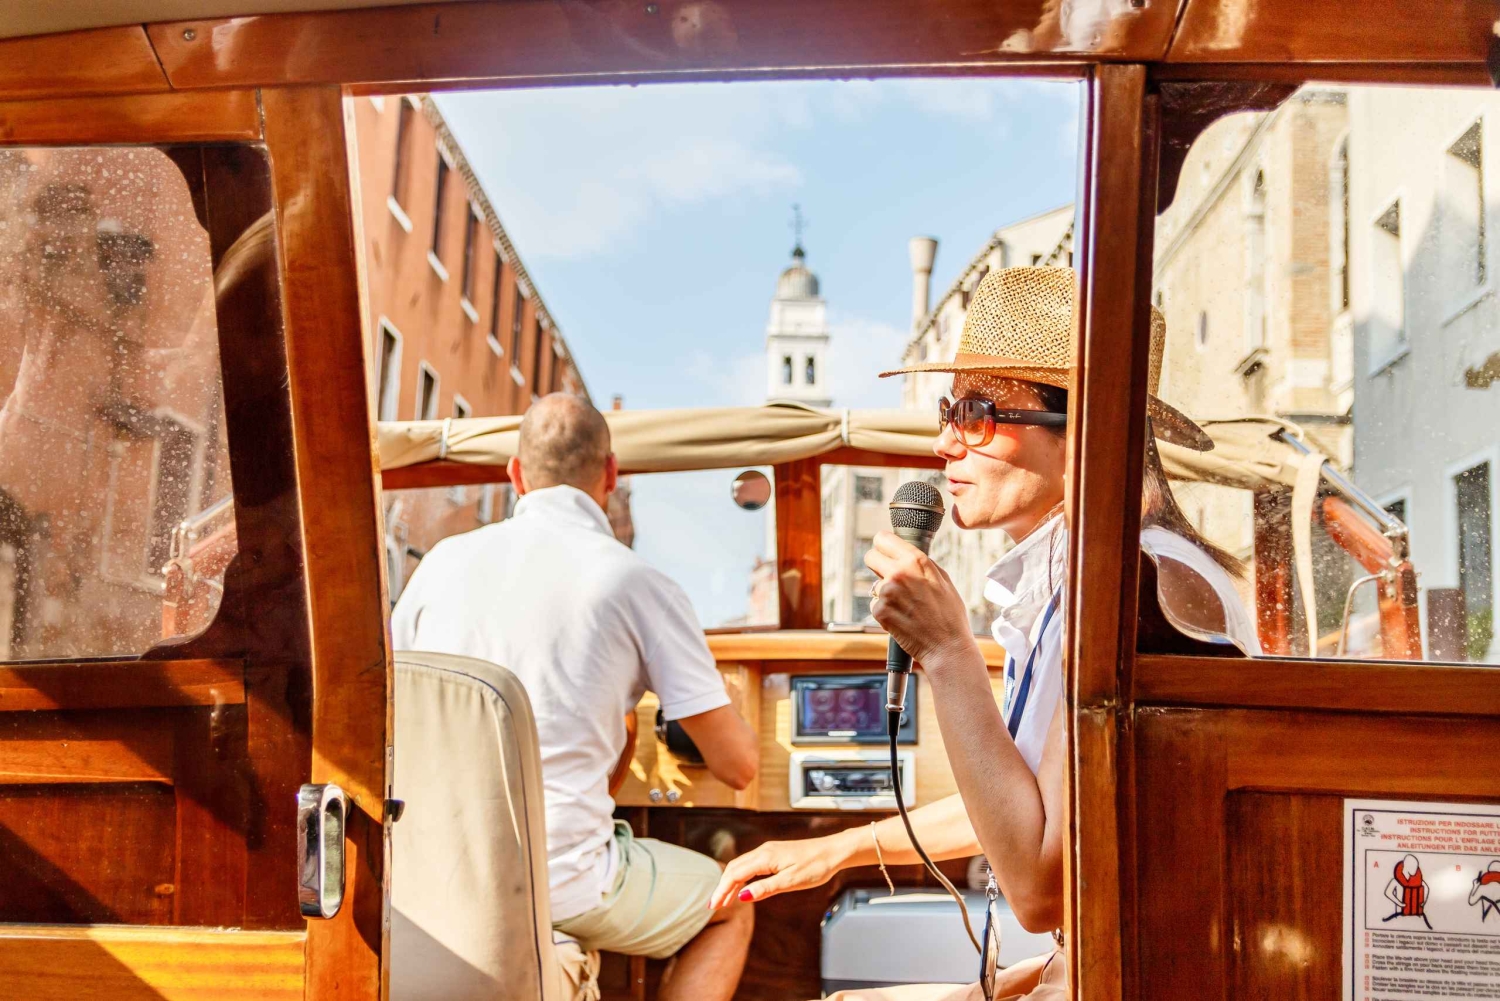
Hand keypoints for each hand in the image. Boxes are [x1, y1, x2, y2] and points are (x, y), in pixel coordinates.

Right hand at [708, 834, 851, 908]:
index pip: (735, 874)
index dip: (722, 891)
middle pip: (734, 869)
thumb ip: (765, 889)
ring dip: (730, 883)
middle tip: (713, 906)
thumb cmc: (816, 866)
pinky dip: (741, 877)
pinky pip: (750, 865)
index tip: (713, 906)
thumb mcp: (791, 882)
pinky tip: (741, 887)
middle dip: (722, 887)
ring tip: (724, 901)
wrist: (833, 851)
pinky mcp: (773, 854)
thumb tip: (743, 896)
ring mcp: (768, 851)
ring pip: (741, 866)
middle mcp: (763, 851)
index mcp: (765, 858)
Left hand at [865, 531, 973, 667]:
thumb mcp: (943, 580)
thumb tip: (906, 553)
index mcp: (916, 560)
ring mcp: (887, 592)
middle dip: (877, 566)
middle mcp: (899, 572)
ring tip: (906, 607)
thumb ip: (923, 563)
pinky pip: (876, 605)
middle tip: (889, 578)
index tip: (885, 553)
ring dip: (885, 594)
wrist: (947, 647)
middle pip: (870, 557)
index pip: (883, 538)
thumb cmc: (949, 615)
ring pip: (874, 585)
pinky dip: (885, 612)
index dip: (883, 546)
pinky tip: (902, 618)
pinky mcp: (880, 611)